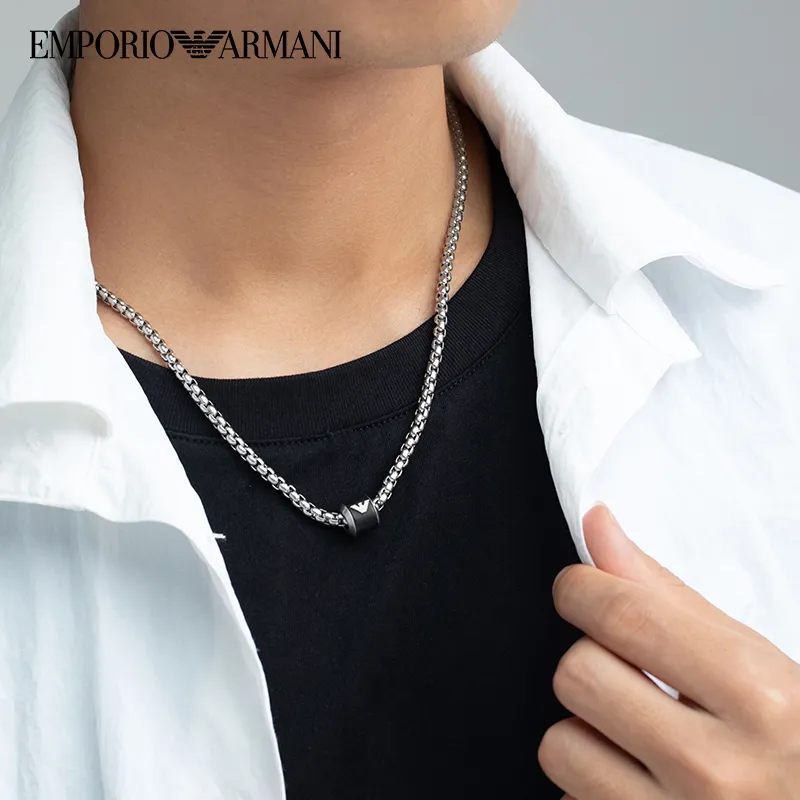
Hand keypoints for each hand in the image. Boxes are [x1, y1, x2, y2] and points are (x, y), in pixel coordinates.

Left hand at [538, 504, 799, 798]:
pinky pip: (568, 799)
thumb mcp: (752, 663)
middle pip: (578, 674)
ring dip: (585, 731)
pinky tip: (641, 785)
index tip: (579, 589)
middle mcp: (718, 770)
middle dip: (593, 664)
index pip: (623, 615)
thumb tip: (598, 526)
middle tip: (634, 680)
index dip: (581, 588)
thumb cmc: (791, 744)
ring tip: (639, 739)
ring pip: (559, 743)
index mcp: (758, 698)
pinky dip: (590, 784)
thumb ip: (664, 594)